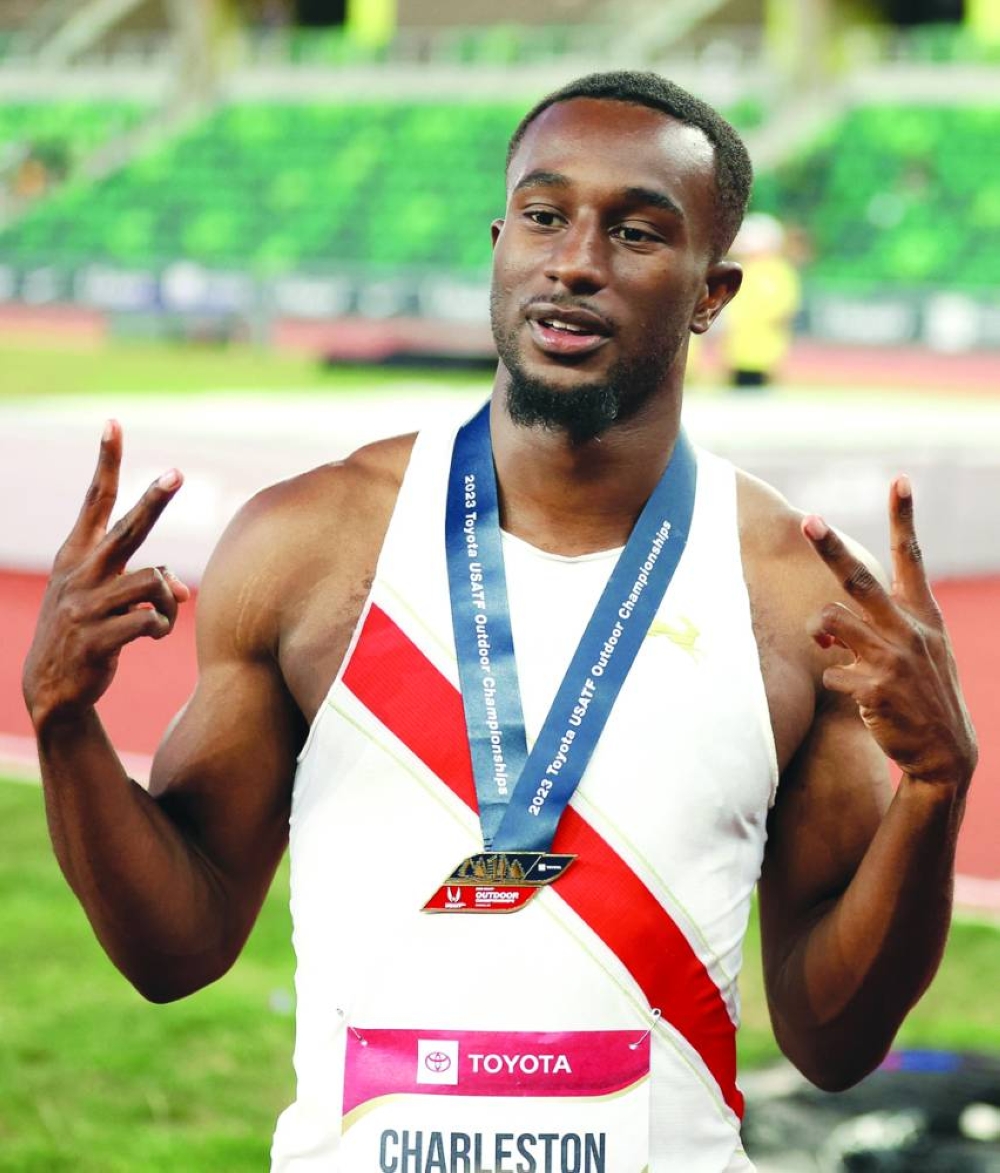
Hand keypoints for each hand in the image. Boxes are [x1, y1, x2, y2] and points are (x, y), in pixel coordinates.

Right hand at [22, 421, 190, 728]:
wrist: (53, 687)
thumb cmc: (89, 630)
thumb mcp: (107, 598)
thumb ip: (146, 581)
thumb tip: (182, 588)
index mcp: (77, 554)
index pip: (95, 498)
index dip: (106, 461)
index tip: (113, 423)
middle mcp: (80, 572)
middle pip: (128, 529)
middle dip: (154, 501)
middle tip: (177, 474)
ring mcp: (86, 605)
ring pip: (154, 582)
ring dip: (168, 601)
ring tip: (160, 618)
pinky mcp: (97, 638)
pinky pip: (150, 620)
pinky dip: (161, 627)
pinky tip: (151, 636)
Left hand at [803, 476, 976, 790]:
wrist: (945, 753)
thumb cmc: (920, 695)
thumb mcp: (916, 653)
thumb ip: (873, 629)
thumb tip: (822, 625)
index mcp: (924, 615)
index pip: (911, 558)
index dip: (904, 518)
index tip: (899, 481)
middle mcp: (910, 629)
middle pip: (859, 579)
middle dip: (831, 548)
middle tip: (807, 520)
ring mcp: (894, 657)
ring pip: (831, 623)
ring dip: (823, 637)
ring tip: (836, 652)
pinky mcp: (876, 685)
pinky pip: (830, 671)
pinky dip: (836, 681)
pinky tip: (860, 696)